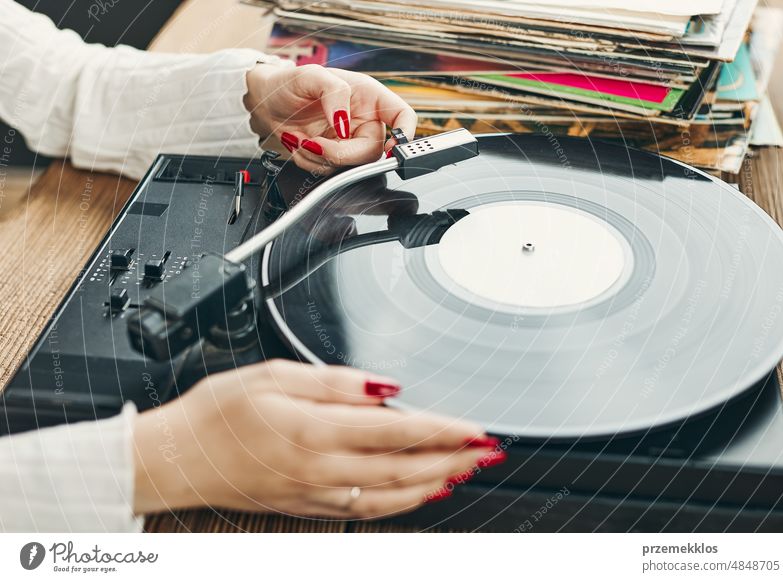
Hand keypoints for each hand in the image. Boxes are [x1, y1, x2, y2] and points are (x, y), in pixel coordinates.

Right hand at [132, 360, 503, 518]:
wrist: (178, 458)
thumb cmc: (218, 413)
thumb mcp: (274, 375)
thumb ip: (336, 382)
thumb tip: (384, 386)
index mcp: (316, 430)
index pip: (399, 431)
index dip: (445, 430)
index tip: (477, 429)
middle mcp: (322, 468)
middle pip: (405, 467)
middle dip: (454, 459)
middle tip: (488, 452)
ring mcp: (317, 493)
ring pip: (392, 495)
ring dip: (435, 483)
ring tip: (466, 472)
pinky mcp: (309, 505)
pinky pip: (367, 510)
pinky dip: (402, 504)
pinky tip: (419, 495)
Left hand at [244, 64, 416, 173]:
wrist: (265, 103)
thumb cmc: (289, 83)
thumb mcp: (311, 76)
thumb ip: (335, 95)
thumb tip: (345, 126)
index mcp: (370, 98)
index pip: (402, 116)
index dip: (405, 134)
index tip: (392, 147)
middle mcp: (363, 122)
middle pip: (373, 153)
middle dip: (341, 153)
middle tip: (316, 143)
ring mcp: (348, 142)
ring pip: (349, 167)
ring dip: (319, 157)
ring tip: (300, 137)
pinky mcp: (332, 157)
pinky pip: (328, 172)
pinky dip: (309, 162)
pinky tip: (299, 143)